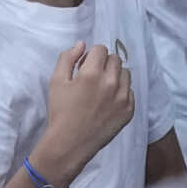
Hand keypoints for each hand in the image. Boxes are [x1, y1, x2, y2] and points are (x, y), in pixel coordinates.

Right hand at [38, 43, 135, 178]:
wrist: (69, 143)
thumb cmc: (60, 112)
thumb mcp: (56, 82)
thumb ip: (67, 58)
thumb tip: (82, 44)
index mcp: (92, 73)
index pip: (101, 49)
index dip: (91, 56)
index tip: (85, 67)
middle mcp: (111, 83)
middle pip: (115, 59)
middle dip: (104, 64)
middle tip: (92, 78)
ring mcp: (123, 97)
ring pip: (125, 73)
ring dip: (115, 76)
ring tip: (101, 90)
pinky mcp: (129, 109)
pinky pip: (130, 91)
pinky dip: (120, 93)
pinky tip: (107, 103)